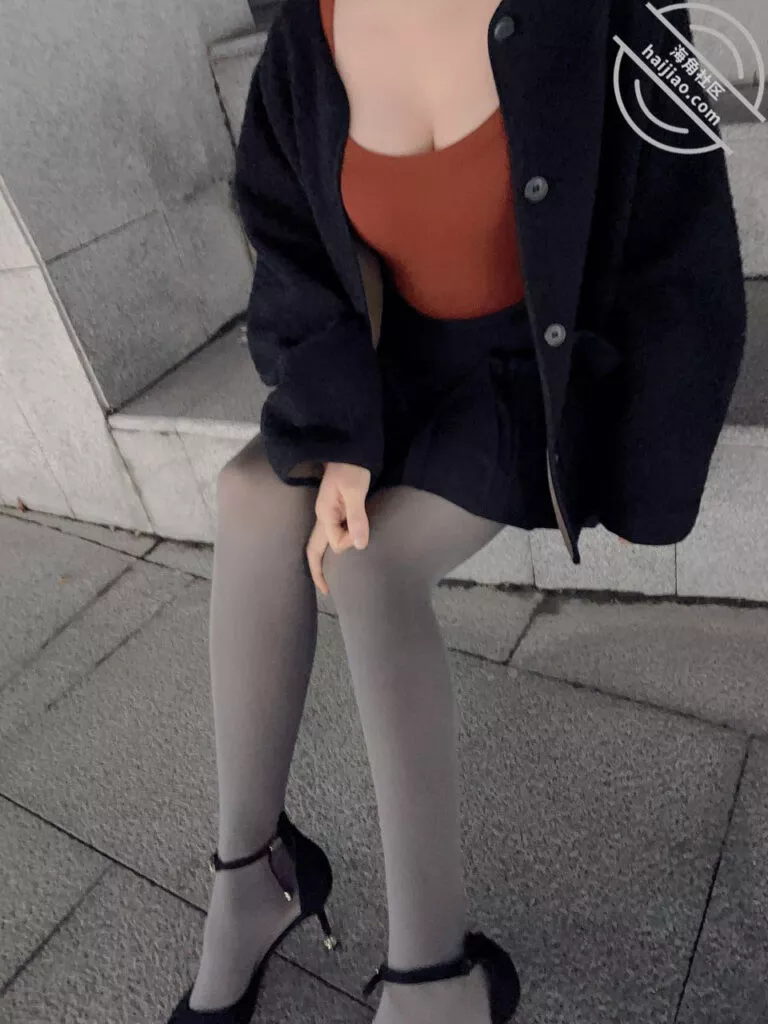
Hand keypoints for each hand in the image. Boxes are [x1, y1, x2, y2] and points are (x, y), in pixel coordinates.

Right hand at [306, 462, 371, 593]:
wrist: (349, 448)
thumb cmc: (352, 467)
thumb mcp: (356, 491)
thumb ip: (357, 518)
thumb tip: (359, 546)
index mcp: (325, 513)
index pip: (334, 542)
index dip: (348, 543)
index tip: (362, 536)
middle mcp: (322, 516)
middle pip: (314, 549)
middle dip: (318, 571)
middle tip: (326, 591)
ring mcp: (326, 513)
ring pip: (323, 542)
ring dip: (328, 557)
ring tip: (333, 576)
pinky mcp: (335, 509)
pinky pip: (331, 533)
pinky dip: (335, 545)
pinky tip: (342, 550)